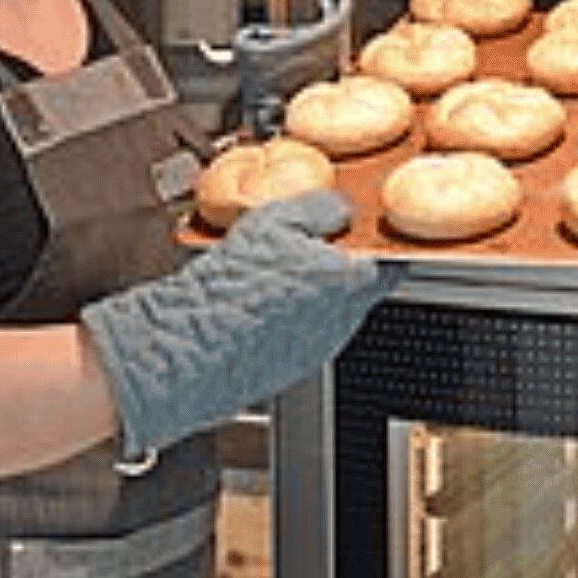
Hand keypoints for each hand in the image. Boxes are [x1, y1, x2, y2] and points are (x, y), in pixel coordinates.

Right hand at [80, 190, 399, 457]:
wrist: (184, 351)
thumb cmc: (227, 290)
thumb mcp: (274, 220)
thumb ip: (319, 209)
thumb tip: (337, 209)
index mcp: (351, 280)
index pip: (393, 257)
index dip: (376, 239)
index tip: (362, 228)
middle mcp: (345, 320)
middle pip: (361, 284)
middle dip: (340, 262)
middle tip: (308, 242)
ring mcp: (321, 348)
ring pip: (332, 309)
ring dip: (313, 290)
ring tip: (271, 272)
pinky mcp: (295, 368)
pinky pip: (306, 333)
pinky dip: (291, 315)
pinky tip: (257, 302)